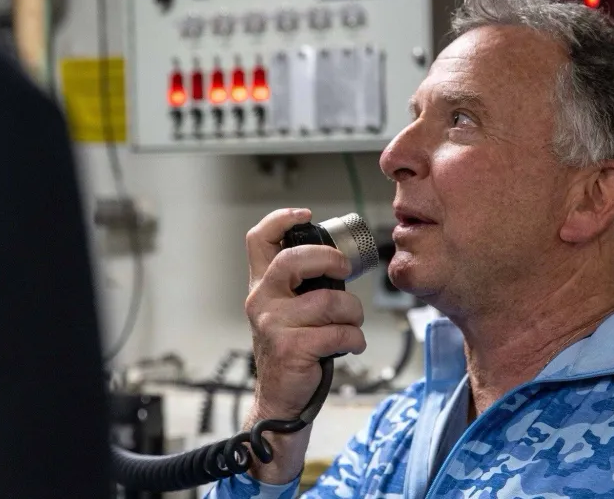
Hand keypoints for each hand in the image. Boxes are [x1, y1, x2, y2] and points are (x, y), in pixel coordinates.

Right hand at [242, 208, 366, 481]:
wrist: (282, 398)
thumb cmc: (294, 348)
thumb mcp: (289, 310)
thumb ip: (303, 284)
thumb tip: (341, 258)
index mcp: (262, 285)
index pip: (258, 240)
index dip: (280, 220)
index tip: (306, 215)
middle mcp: (262, 300)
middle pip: (292, 260)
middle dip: (329, 259)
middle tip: (344, 270)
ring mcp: (273, 324)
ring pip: (330, 301)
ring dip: (353, 312)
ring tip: (352, 324)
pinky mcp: (291, 348)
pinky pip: (338, 332)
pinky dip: (354, 339)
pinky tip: (351, 344)